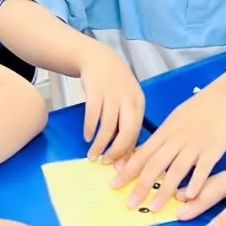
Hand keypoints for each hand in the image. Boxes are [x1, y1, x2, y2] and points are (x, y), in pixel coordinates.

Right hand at [79, 44, 144, 163]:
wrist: (98, 58)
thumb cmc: (114, 85)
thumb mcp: (126, 102)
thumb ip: (125, 125)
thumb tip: (123, 157)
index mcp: (139, 103)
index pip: (137, 133)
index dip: (128, 152)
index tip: (120, 166)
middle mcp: (128, 99)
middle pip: (127, 131)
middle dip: (116, 151)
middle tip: (106, 163)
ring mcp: (112, 94)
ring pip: (108, 126)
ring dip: (100, 144)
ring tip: (93, 155)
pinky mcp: (95, 91)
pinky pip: (93, 115)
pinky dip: (90, 129)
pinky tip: (87, 137)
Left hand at [111, 85, 225, 211]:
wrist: (225, 95)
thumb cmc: (199, 108)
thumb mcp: (174, 119)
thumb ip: (161, 138)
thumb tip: (143, 154)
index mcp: (165, 132)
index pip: (143, 154)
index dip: (128, 170)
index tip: (114, 185)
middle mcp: (177, 139)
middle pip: (156, 164)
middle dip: (141, 186)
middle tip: (130, 204)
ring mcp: (195, 144)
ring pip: (177, 169)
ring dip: (164, 190)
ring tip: (155, 208)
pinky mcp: (214, 148)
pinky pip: (204, 168)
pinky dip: (196, 182)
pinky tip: (189, 196)